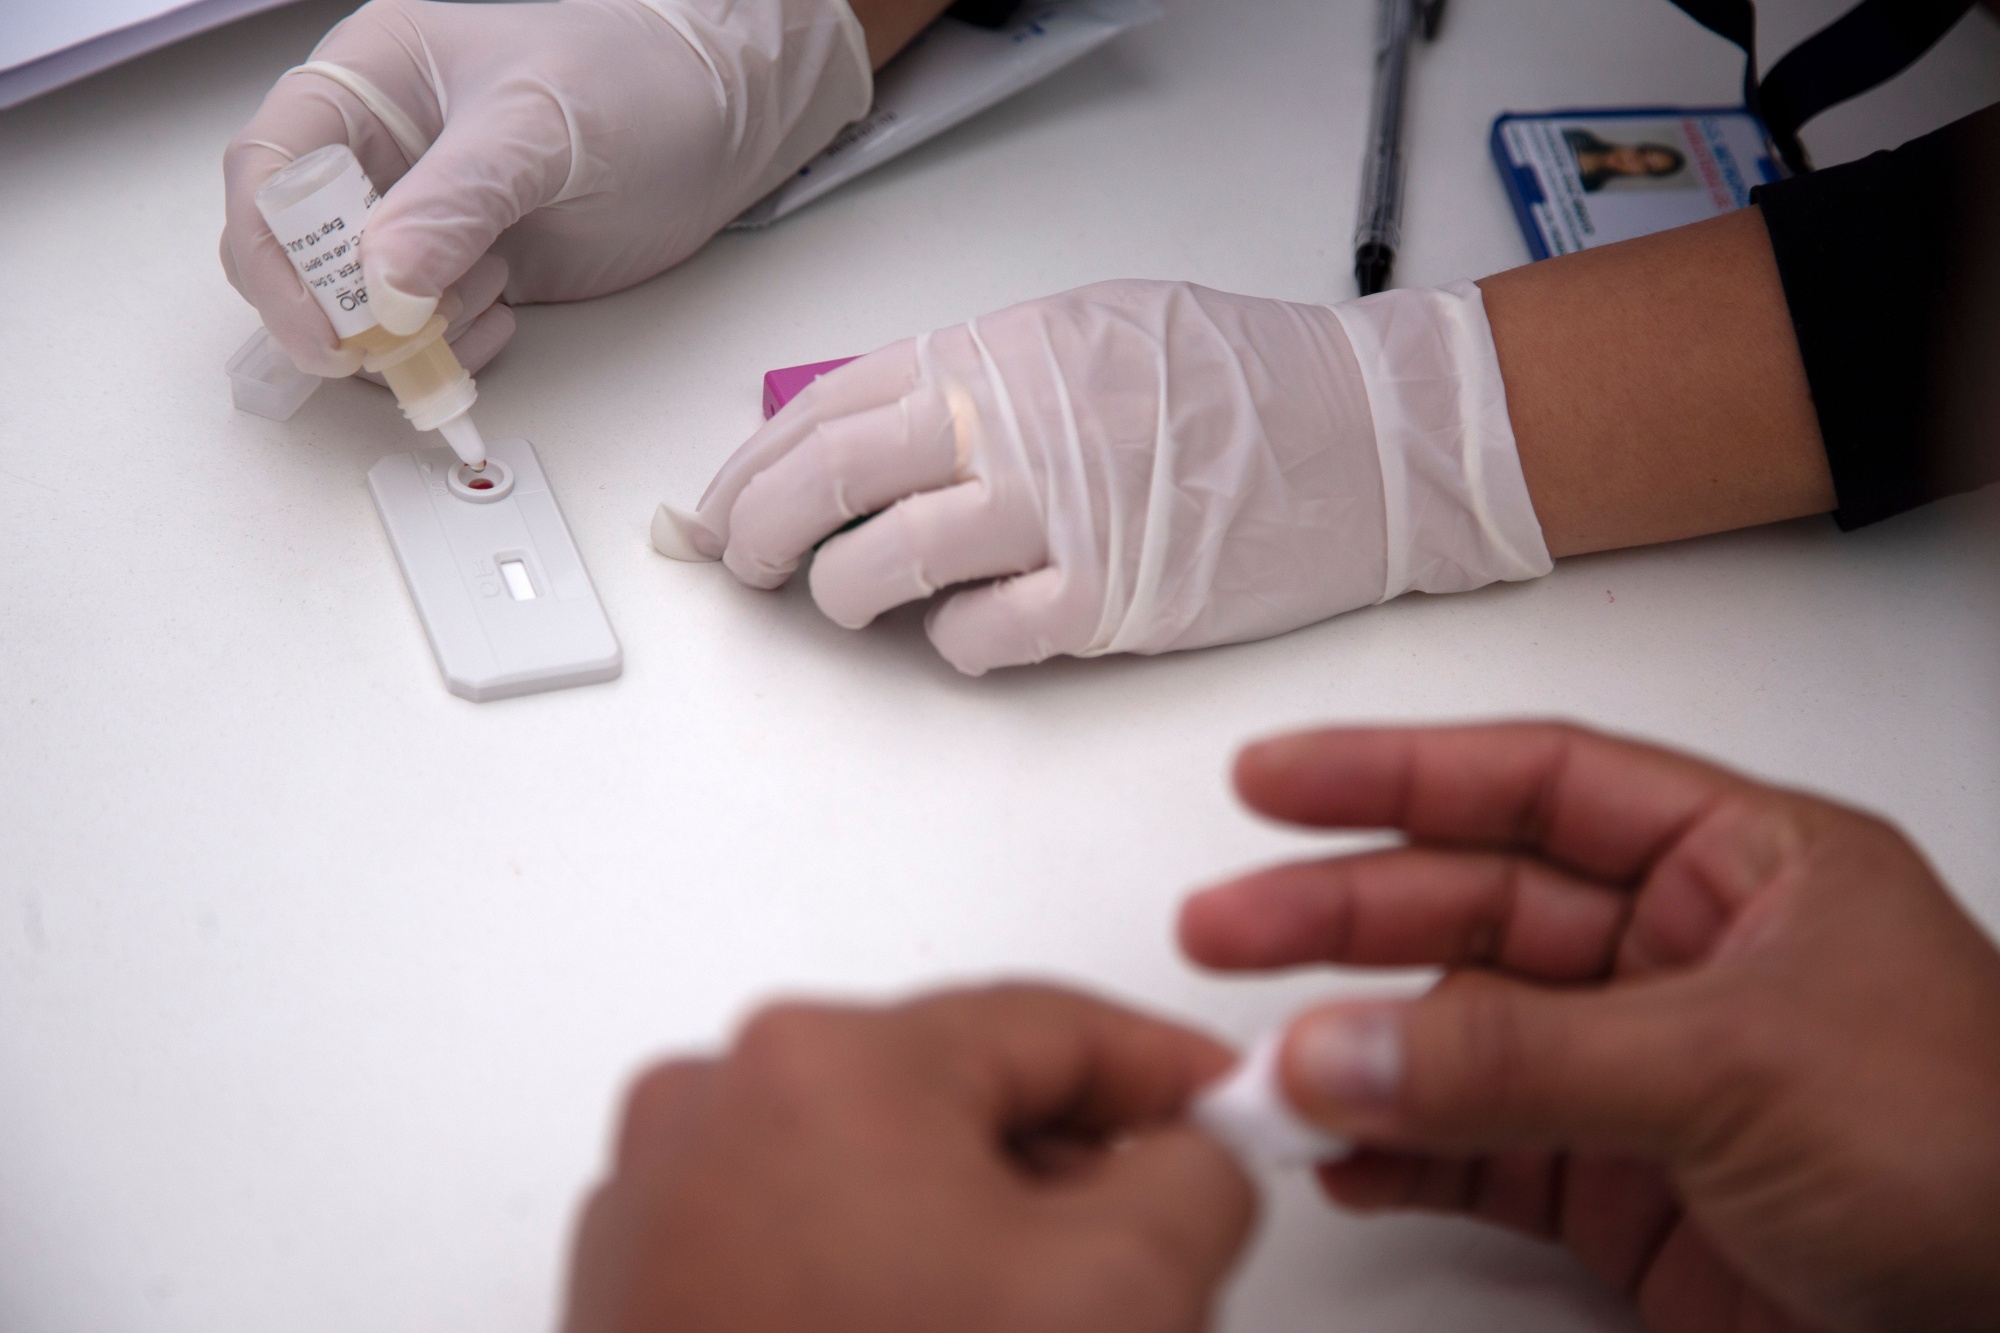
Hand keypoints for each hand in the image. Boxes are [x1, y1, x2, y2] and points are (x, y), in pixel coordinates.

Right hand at [222, 0, 869, 375]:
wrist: (721, 119)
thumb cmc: (636, 80)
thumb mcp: (540, 127)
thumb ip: (457, 201)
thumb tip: (382, 278)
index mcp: (367, 80)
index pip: (270, 168)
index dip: (274, 256)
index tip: (321, 329)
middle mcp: (378, 151)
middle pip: (293, 252)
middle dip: (339, 312)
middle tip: (401, 343)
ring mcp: (420, 218)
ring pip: (355, 307)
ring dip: (407, 335)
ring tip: (491, 297)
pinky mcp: (465, 271)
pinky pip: (420, 334)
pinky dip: (449, 351)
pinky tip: (506, 318)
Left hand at [561, 985, 1253, 1332]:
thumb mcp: (1125, 1290)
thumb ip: (1194, 1174)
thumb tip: (1186, 1153)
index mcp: (825, 1062)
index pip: (1045, 1026)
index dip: (1160, 1073)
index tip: (1218, 1105)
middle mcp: (714, 1108)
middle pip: (954, 1101)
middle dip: (1064, 1170)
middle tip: (1147, 1242)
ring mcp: (656, 1205)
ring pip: (876, 1174)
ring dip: (974, 1232)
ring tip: (1028, 1323)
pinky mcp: (632, 1293)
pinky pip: (796, 1237)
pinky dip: (880, 1275)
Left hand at [661, 279, 1551, 674]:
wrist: (1370, 434)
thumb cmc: (1235, 382)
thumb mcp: (1085, 331)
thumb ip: (974, 379)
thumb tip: (860, 437)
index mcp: (999, 351)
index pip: (826, 409)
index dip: (749, 467)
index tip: (719, 507)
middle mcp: (1014, 422)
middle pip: (828, 484)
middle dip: (759, 537)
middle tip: (750, 570)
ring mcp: (1059, 513)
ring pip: (881, 568)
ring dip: (844, 597)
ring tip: (852, 602)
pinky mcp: (1109, 600)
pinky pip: (977, 641)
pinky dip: (950, 645)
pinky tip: (966, 633)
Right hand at [1180, 723, 1999, 1331]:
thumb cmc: (1988, 1156)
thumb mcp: (1737, 1069)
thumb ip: (1519, 1061)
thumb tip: (1337, 1046)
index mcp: (1739, 867)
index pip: (1538, 785)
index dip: (1398, 771)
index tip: (1276, 779)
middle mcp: (1679, 957)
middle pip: (1471, 906)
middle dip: (1341, 915)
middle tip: (1226, 929)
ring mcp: (1644, 1075)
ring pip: (1458, 1039)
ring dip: (1358, 1056)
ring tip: (1269, 1073)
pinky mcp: (1622, 1189)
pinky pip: (1475, 1154)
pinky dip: (1398, 1158)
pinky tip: (1345, 1157)